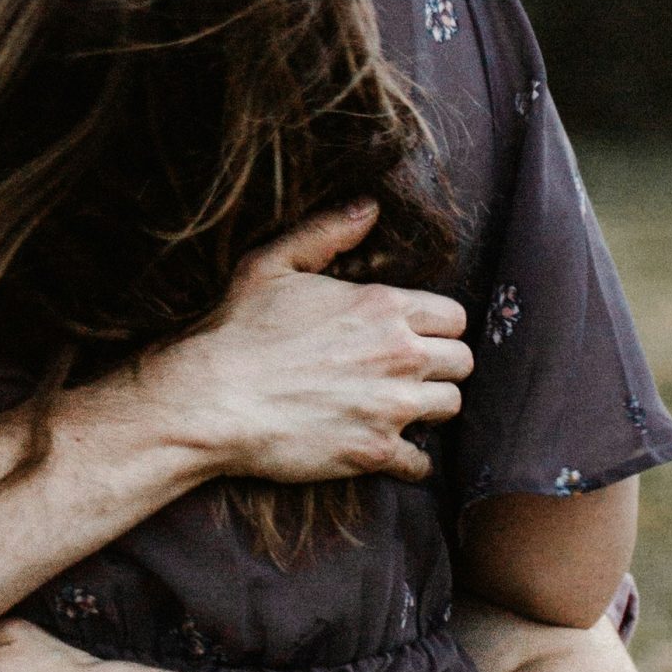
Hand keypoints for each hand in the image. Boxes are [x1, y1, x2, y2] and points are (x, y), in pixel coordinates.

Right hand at [136, 198, 471, 483]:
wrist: (209, 400)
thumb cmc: (236, 330)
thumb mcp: (273, 263)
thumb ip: (327, 232)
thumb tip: (370, 208)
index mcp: (382, 307)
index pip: (454, 317)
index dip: (437, 326)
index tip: (415, 335)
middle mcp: (399, 355)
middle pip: (462, 361)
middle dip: (442, 365)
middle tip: (411, 372)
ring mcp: (391, 407)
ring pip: (450, 406)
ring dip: (430, 407)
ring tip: (401, 407)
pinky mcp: (374, 452)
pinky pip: (422, 463)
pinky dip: (412, 460)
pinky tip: (391, 450)